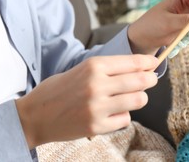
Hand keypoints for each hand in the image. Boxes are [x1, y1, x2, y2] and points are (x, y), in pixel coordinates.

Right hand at [15, 55, 158, 148]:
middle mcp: (97, 85)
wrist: (35, 115)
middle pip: (140, 81)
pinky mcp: (96, 126)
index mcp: (93, 66)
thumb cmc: (58, 89)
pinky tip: (114, 112)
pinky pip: (125, 119)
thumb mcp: (81, 70)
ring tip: (133, 97)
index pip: (132, 62)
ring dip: (140, 98)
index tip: (154, 64)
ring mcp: (97, 107)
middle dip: (150, 80)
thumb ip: (108, 69)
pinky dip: (124, 115)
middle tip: (151, 80)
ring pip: (138, 100)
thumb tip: (138, 69)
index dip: (148, 63)